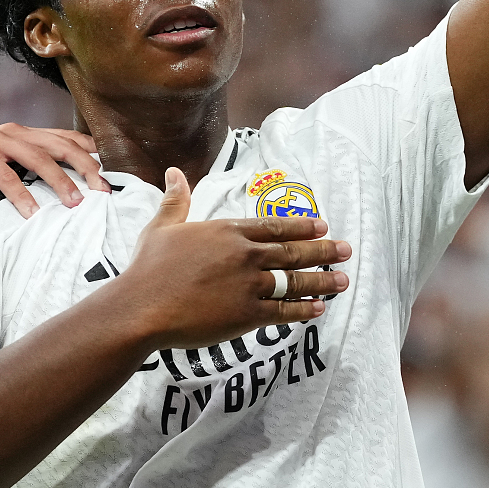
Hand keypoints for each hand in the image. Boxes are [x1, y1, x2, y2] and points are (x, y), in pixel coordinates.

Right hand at [0, 124, 107, 216]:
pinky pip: (4, 175)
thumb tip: (72, 196)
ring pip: (37, 159)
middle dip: (86, 169)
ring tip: (75, 204)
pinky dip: (20, 194)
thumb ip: (33, 175)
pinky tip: (32, 213)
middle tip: (104, 193)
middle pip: (61, 146)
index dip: (93, 156)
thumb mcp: (7, 173)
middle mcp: (14, 132)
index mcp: (25, 135)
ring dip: (60, 182)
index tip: (113, 179)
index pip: (69, 140)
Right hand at [112, 168, 351, 349]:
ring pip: (293, 281)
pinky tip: (319, 308)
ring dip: (322, 281)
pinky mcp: (245, 315)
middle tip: (347, 250)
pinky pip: (282, 311)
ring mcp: (247, 285)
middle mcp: (244, 255)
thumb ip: (175, 201)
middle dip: (323, 251)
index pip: (273, 227)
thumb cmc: (148, 268)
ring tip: (343, 280)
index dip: (301, 227)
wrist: (141, 307)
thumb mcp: (161, 227)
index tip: (322, 226)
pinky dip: (302, 309)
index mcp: (227, 232)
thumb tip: (174, 172)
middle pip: (292, 252)